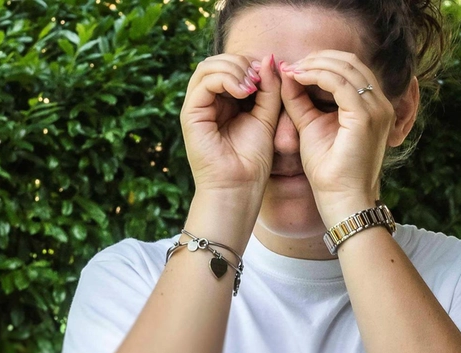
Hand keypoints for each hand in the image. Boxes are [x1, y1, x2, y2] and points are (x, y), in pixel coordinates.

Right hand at [181, 53, 282, 196]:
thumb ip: (269, 88)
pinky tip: (243, 92)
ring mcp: (196, 107)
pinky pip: (204, 82)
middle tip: (260, 79)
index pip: (230, 65)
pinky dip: (225, 79)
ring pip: (208, 67)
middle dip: (241, 63)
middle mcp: (207, 102)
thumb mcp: (267, 116)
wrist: (239, 187)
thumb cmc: (252, 159)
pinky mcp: (190, 114)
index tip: (270, 76)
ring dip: (233, 68)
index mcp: (223, 101)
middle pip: (217, 61)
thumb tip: (268, 58)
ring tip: (252, 86)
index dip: (250, 64)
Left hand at [279, 51, 395, 212]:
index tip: (292, 67)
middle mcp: (379, 103)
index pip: (350, 68)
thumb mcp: (311, 127)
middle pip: (350, 62)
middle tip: (290, 64)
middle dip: (317, 58)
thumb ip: (301, 101)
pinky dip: (316, 76)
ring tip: (290, 70)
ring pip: (345, 68)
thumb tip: (286, 74)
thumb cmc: (329, 173)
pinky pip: (340, 83)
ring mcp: (377, 109)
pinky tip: (296, 78)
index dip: (321, 61)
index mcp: (371, 105)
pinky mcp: (366, 117)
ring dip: (314, 64)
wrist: (342, 201)